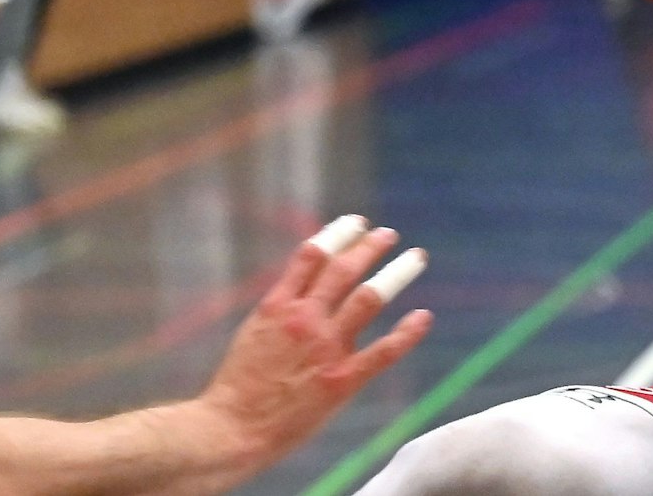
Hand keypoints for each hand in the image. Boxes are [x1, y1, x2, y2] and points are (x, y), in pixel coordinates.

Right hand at [193, 220, 431, 469]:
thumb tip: (303, 285)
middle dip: (369, 248)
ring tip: (415, 258)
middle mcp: (304, 319)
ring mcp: (325, 347)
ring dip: (396, 273)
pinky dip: (407, 333)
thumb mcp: (252, 333)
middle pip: (344, 270)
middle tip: (389, 234)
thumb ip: (281, 308)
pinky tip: (423, 317)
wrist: (229, 429)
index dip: (338, 235)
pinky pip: (383, 351)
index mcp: (277, 306)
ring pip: (369, 298)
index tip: (356, 223)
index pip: (312, 256)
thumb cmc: (237, 387)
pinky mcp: (342, 379)